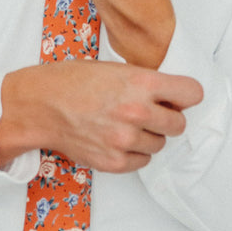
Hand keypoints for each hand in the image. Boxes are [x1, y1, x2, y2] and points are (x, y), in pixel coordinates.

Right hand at [0, 59, 202, 171]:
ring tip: (125, 124)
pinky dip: (134, 152)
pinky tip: (116, 138)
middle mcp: (137, 111)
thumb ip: (146, 82)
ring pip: (161, 144)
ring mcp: (126, 139)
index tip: (179, 97)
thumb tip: (173, 97)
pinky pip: (143, 161)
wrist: (39, 106)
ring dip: (149, 135)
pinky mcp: (115, 161)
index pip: (192, 93)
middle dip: (167, 117)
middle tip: (149, 111)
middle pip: (179, 124)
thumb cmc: (72, 81)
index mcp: (141, 82)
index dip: (186, 95)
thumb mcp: (114, 69)